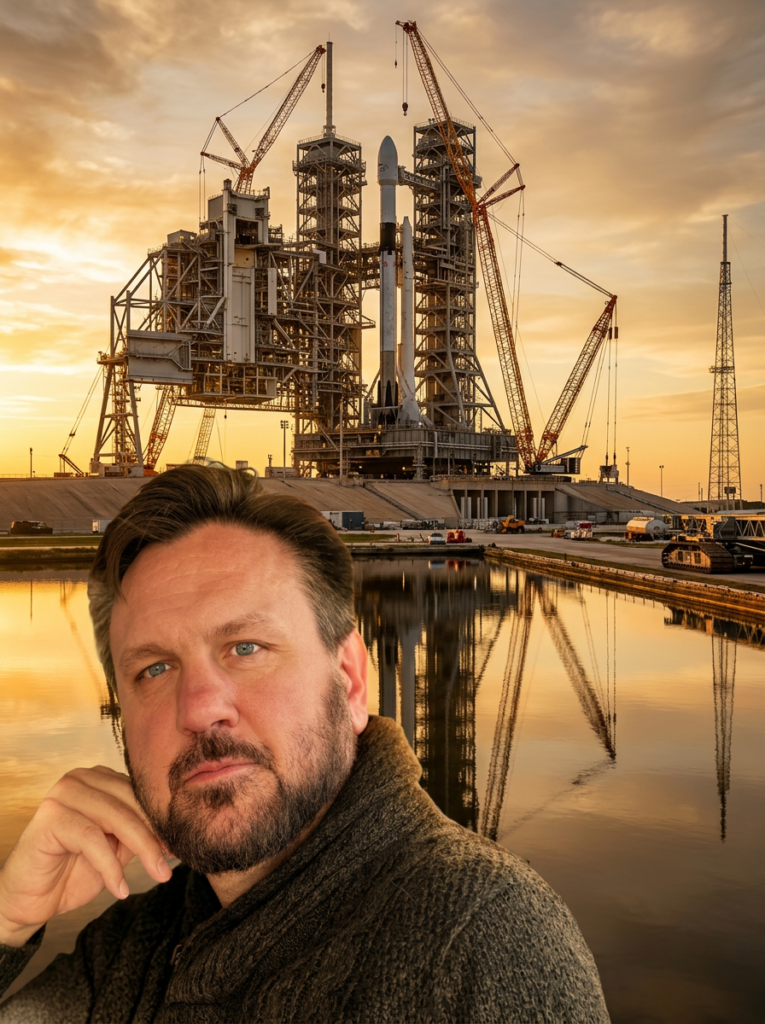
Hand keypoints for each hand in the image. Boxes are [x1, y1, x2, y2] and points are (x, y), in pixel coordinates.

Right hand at [0, 766, 171, 947]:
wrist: (31, 901)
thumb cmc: (73, 871)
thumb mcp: (117, 848)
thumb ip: (140, 832)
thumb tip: (177, 831)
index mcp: (99, 779)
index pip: (140, 794)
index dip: (162, 821)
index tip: (180, 847)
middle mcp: (80, 778)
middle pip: (131, 803)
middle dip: (156, 836)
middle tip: (171, 866)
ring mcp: (63, 793)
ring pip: (116, 817)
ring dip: (142, 849)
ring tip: (157, 875)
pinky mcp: (50, 816)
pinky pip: (92, 838)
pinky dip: (110, 866)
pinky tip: (119, 888)